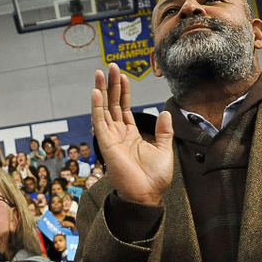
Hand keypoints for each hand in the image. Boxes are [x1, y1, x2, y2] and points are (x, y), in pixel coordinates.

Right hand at [92, 63, 174, 205]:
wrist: (147, 195)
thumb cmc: (154, 178)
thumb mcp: (164, 149)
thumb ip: (164, 131)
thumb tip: (165, 112)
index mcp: (131, 135)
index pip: (123, 108)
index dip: (122, 91)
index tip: (122, 76)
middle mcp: (118, 134)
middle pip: (112, 104)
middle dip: (111, 85)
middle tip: (110, 66)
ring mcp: (111, 138)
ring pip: (104, 110)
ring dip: (101, 91)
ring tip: (100, 73)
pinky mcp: (107, 144)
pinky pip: (100, 122)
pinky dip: (97, 107)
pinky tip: (96, 93)